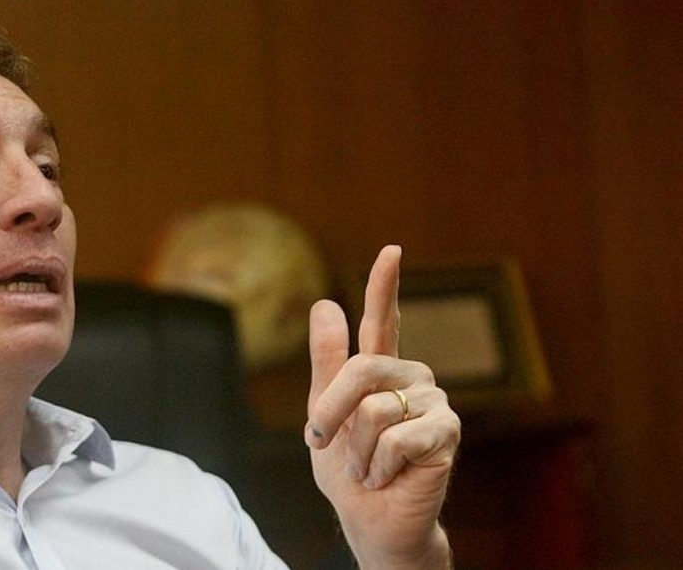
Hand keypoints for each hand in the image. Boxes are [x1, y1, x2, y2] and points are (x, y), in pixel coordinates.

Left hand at [305, 246, 459, 568]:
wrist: (369, 519)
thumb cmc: (347, 469)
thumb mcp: (324, 413)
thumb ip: (327, 363)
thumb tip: (325, 303)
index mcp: (381, 371)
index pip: (383, 320)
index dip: (384, 285)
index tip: (391, 250)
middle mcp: (412, 378)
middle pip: (360, 370)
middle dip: (331, 413)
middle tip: (327, 443)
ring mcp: (434, 403)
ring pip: (374, 410)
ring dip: (358, 451)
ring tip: (371, 467)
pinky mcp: (447, 433)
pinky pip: (397, 439)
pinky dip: (380, 466)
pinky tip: (390, 477)